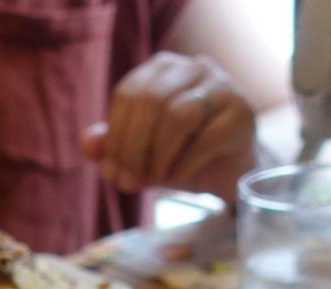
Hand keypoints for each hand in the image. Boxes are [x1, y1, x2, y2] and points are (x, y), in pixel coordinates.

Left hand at [80, 52, 257, 199]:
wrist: (229, 174)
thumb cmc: (182, 156)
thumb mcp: (141, 154)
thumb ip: (112, 147)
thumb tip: (88, 145)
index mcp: (163, 68)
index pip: (128, 93)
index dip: (115, 135)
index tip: (111, 171)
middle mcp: (194, 67)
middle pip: (151, 100)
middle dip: (134, 147)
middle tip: (129, 180)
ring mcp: (223, 86)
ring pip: (178, 115)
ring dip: (159, 154)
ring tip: (157, 178)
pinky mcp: (242, 113)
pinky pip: (206, 138)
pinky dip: (185, 164)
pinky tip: (180, 177)